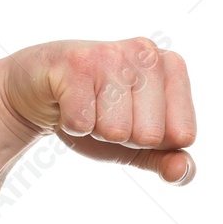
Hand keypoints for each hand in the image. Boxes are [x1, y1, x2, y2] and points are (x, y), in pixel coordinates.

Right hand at [0, 37, 195, 184]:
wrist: (39, 94)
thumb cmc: (97, 115)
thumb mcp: (140, 146)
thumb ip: (168, 162)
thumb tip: (181, 171)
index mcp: (173, 68)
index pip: (183, 135)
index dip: (153, 141)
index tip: (133, 119)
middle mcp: (147, 52)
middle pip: (151, 136)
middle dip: (124, 138)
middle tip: (104, 112)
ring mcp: (112, 53)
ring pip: (118, 131)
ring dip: (97, 131)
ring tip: (87, 106)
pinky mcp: (76, 62)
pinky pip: (84, 124)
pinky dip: (72, 126)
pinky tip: (66, 102)